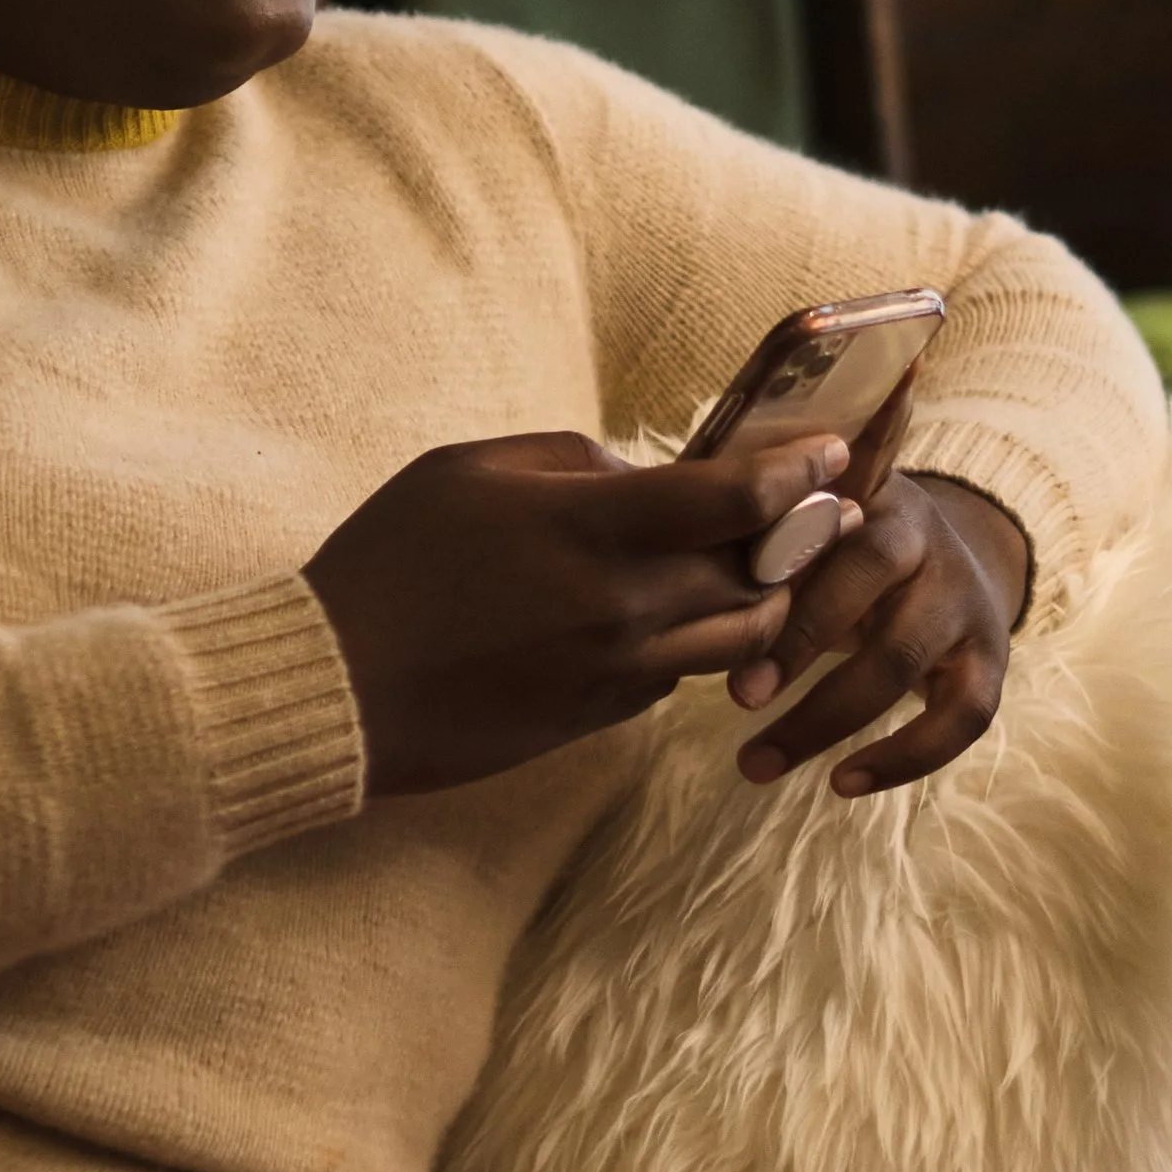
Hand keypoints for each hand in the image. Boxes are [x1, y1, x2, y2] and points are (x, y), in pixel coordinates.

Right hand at [305, 428, 857, 797]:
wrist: (340, 689)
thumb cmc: (391, 560)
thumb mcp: (469, 469)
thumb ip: (573, 459)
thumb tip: (642, 474)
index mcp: (591, 528)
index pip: (736, 501)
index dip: (798, 474)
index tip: (831, 455)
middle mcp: (621, 606)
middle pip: (758, 575)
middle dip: (797, 540)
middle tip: (820, 512)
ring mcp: (615, 671)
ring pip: (737, 641)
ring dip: (758, 602)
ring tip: (760, 569)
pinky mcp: (599, 716)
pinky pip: (677, 678)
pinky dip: (692, 645)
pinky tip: (666, 618)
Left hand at [729, 464, 1028, 800]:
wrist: (958, 554)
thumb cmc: (849, 546)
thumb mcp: (815, 525)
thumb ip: (762, 534)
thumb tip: (676, 558)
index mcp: (872, 498)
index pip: (828, 527)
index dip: (774, 569)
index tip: (721, 629)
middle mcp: (928, 543)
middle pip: (866, 586)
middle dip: (796, 646)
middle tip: (736, 698)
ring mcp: (965, 604)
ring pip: (902, 662)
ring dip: (825, 718)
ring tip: (756, 763)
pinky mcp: (990, 663)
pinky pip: (962, 719)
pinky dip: (904, 759)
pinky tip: (842, 784)